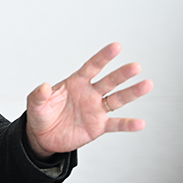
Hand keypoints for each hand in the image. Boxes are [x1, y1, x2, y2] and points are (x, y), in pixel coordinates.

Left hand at [25, 43, 152, 159]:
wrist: (43, 136)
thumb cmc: (41, 114)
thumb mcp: (35, 103)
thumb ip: (39, 94)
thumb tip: (43, 86)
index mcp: (75, 83)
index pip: (92, 67)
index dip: (103, 57)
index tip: (116, 47)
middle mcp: (89, 94)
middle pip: (109, 81)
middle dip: (122, 74)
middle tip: (134, 66)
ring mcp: (95, 109)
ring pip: (117, 99)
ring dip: (132, 93)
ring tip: (146, 84)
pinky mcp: (98, 126)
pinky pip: (115, 124)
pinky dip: (127, 124)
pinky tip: (139, 123)